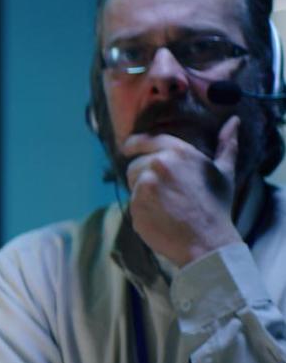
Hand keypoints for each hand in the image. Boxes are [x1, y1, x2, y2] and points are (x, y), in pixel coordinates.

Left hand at [122, 116, 241, 267]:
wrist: (207, 241)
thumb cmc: (216, 206)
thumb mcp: (224, 172)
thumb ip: (226, 145)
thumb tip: (233, 121)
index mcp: (177, 152)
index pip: (143, 140)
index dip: (133, 144)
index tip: (128, 148)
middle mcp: (157, 164)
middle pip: (135, 164)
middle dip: (143, 175)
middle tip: (163, 191)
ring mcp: (144, 185)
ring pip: (132, 183)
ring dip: (142, 191)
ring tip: (165, 204)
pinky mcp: (135, 205)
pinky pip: (132, 203)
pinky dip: (142, 209)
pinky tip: (161, 217)